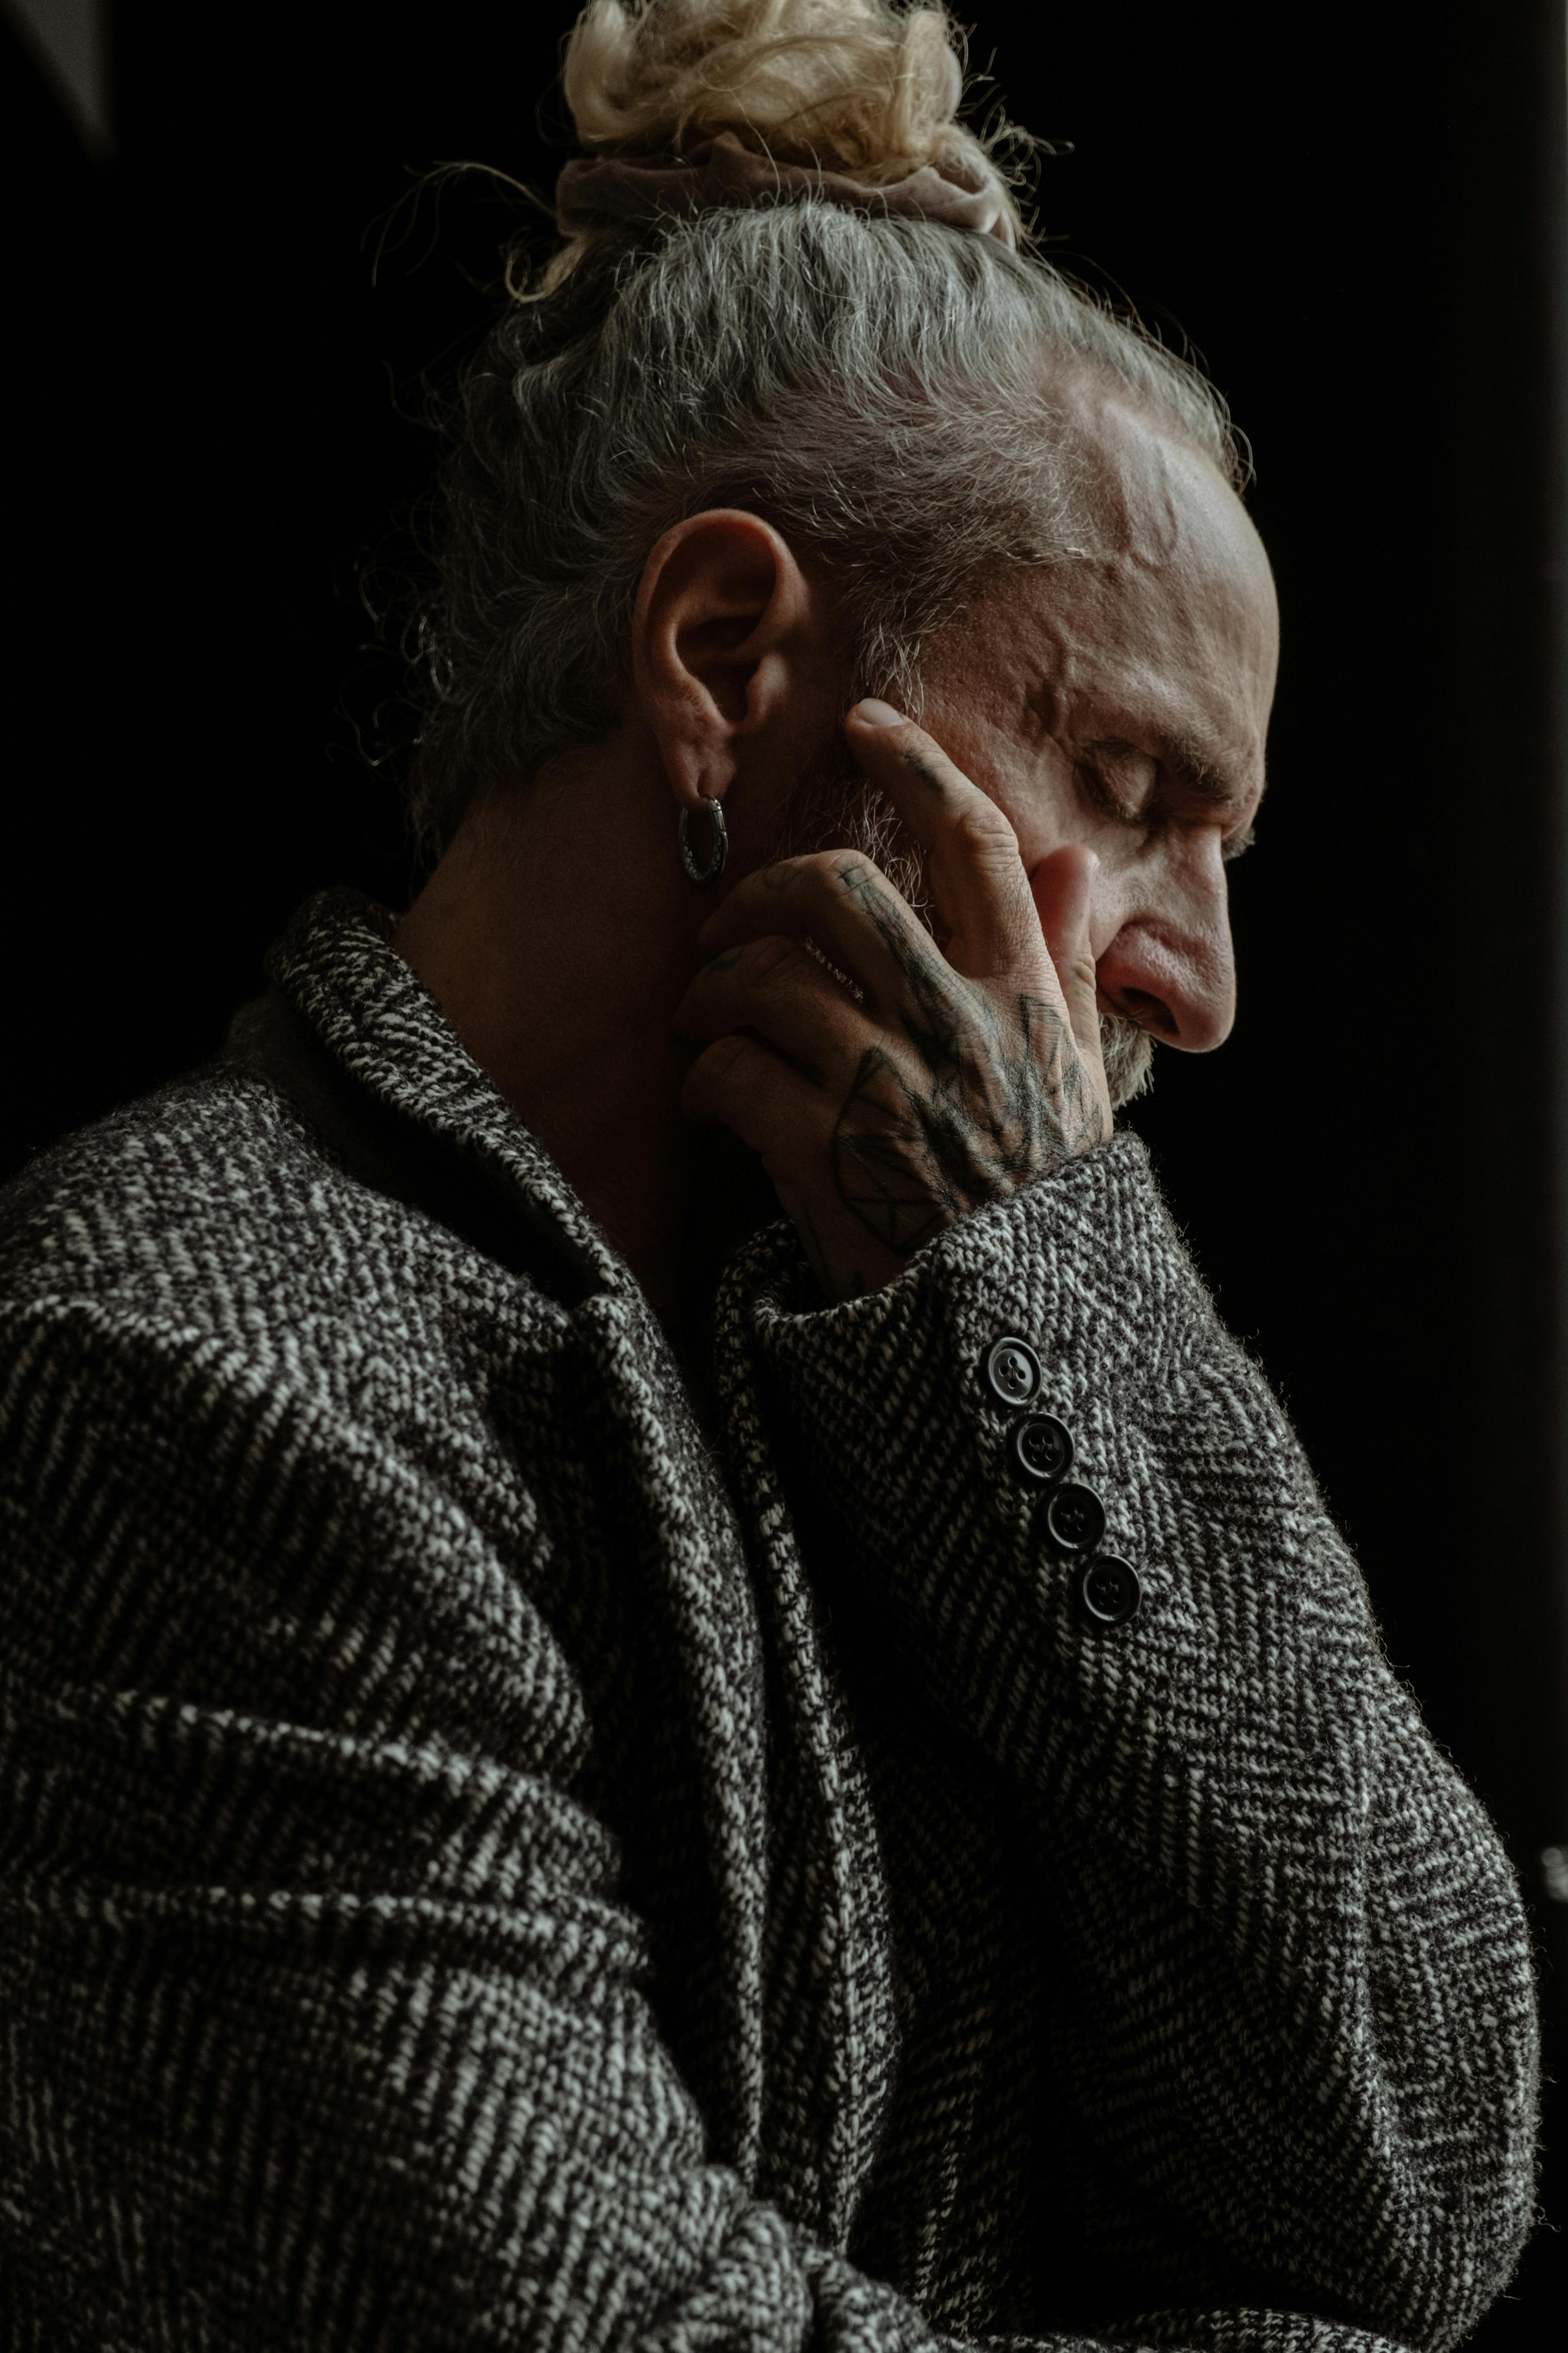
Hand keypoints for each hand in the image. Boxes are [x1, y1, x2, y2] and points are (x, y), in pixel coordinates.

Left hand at [673, 703, 1112, 1302]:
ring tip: (703, 1022)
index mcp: (1030, 1000)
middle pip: (841, 893)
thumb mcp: (1081, 1076)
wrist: (1023, 1337)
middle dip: (765, 890)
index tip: (869, 724)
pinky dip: (707, 1081)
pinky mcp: (832, 1161)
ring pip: (770, 981)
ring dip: (715, 993)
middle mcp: (964, 1030)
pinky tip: (707, 1101)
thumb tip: (1074, 862)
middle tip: (730, 922)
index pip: (980, 847)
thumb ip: (1068, 965)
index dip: (920, 767)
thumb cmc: (1043, 1203)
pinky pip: (738, 1078)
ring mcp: (895, 1093)